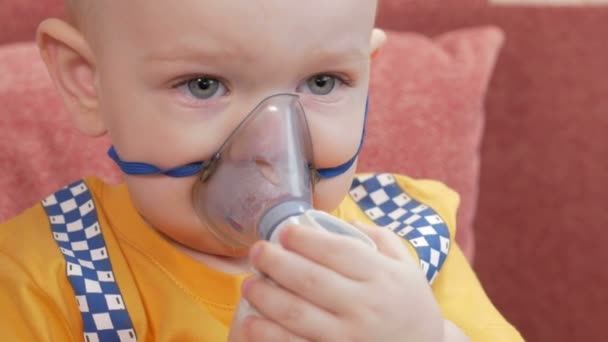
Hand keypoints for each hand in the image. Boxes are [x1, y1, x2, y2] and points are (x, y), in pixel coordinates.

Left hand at [233, 222, 444, 341]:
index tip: (285, 232)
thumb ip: (380, 238)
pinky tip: (251, 322)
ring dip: (266, 296)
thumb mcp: (408, 268)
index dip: (305, 239)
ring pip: (296, 313)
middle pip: (310, 279)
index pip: (338, 251)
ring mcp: (349, 337)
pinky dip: (269, 334)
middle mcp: (366, 306)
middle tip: (257, 251)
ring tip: (249, 283)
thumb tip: (342, 219)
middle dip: (276, 261)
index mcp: (383, 276)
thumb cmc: (411, 307)